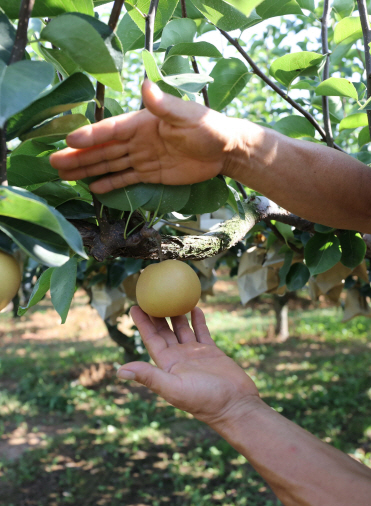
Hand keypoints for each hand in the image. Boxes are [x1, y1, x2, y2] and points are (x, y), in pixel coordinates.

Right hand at [49, 80, 243, 193]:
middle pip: (103, 150)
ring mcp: (142, 158)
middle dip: (79, 156)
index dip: (90, 136)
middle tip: (54, 162)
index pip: (110, 130)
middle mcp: (137, 141)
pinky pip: (126, 179)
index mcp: (141, 123)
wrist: (224, 150)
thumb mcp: (186, 115)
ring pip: (110, 165)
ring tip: (64, 175)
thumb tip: (145, 85)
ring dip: (88, 169)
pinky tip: (93, 188)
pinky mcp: (151, 174)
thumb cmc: (207, 127)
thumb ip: (163, 105)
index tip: (68, 141)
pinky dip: (110, 183)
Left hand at [117, 306, 259, 427]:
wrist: (235, 405)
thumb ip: (149, 377)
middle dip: (157, 315)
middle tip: (151, 295)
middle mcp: (179, 358)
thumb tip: (120, 370)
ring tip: (171, 297)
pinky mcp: (212, 352)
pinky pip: (202, 332)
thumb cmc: (204, 400)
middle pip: (165, 331)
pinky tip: (194, 307)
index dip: (142, 323)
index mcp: (167, 365)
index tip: (134, 306)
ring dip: (176, 314)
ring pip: (183, 329)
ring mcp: (195, 354)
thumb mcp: (174, 388)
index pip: (151, 339)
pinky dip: (198, 320)